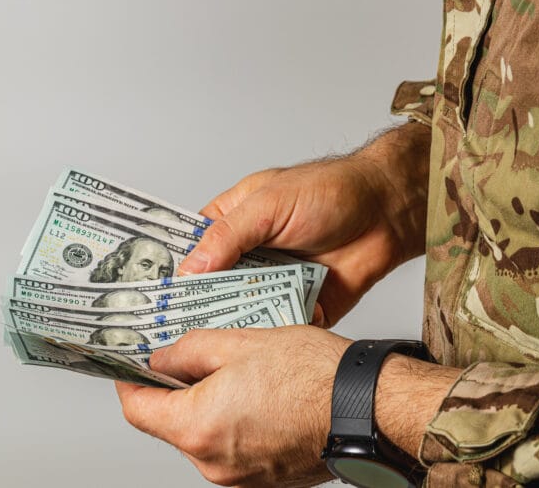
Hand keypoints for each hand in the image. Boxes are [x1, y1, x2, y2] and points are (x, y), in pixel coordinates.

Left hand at [115, 326, 351, 486]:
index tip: (131, 368)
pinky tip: (260, 395)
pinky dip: (236, 423)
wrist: (367, 408)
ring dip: (210, 405)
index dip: (129, 383)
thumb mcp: (240, 342)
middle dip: (178, 390)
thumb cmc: (313, 376)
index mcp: (197, 427)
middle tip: (195, 356)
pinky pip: (234, 448)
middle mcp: (213, 462)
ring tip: (240, 372)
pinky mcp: (266, 479)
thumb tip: (162, 359)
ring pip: (205, 435)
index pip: (138, 410)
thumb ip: (189, 351)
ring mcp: (241, 477)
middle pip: (173, 424)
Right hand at [178, 123, 431, 326]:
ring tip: (209, 342)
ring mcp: (273, 283)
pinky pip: (276, 326)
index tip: (152, 299)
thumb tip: (190, 268)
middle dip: (198, 307)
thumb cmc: (330, 191)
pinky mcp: (298, 306)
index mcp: (233, 224)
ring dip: (232, 324)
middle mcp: (249, 256)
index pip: (190, 251)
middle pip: (211, 289)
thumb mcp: (269, 204)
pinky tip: (254, 347)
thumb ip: (228, 235)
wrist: (386, 214)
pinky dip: (268, 335)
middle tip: (174, 331)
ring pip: (241, 312)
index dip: (172, 273)